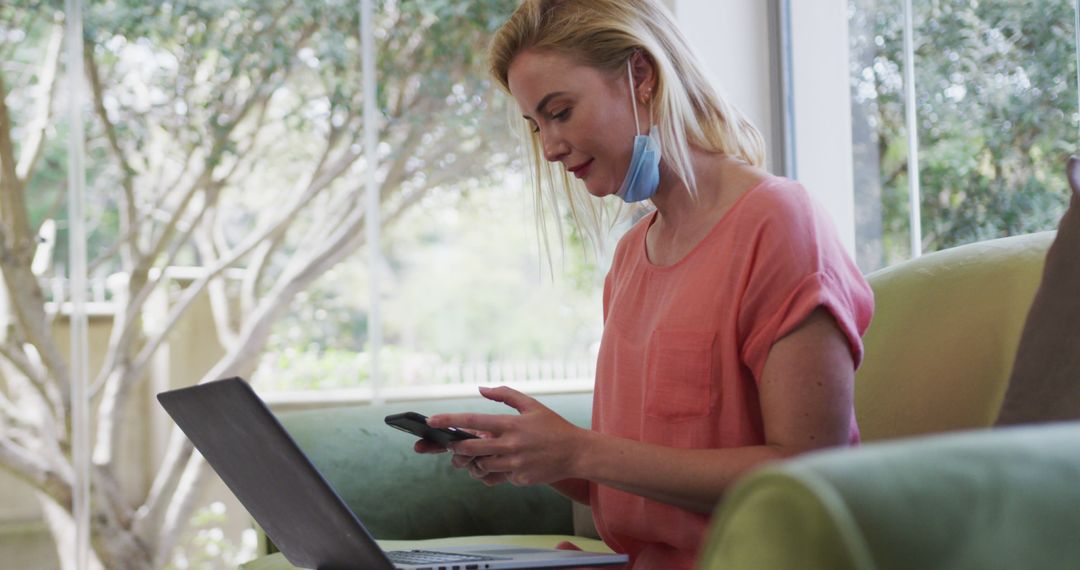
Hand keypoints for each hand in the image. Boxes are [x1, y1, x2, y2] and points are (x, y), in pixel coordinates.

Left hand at [428, 386, 587, 486]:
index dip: (450, 420)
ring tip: (482, 455)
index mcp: (511, 424)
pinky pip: (499, 477)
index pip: (474, 420)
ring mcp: (515, 464)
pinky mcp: (520, 479)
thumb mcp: (532, 405)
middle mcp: (510, 444)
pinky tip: (507, 464)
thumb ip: (505, 394)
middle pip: (470, 448)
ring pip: (481, 465)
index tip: (432, 420)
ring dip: (476, 461)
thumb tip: (481, 389)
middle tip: (452, 445)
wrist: (577, 453)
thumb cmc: (553, 426)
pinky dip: (497, 471)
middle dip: (456, 447)